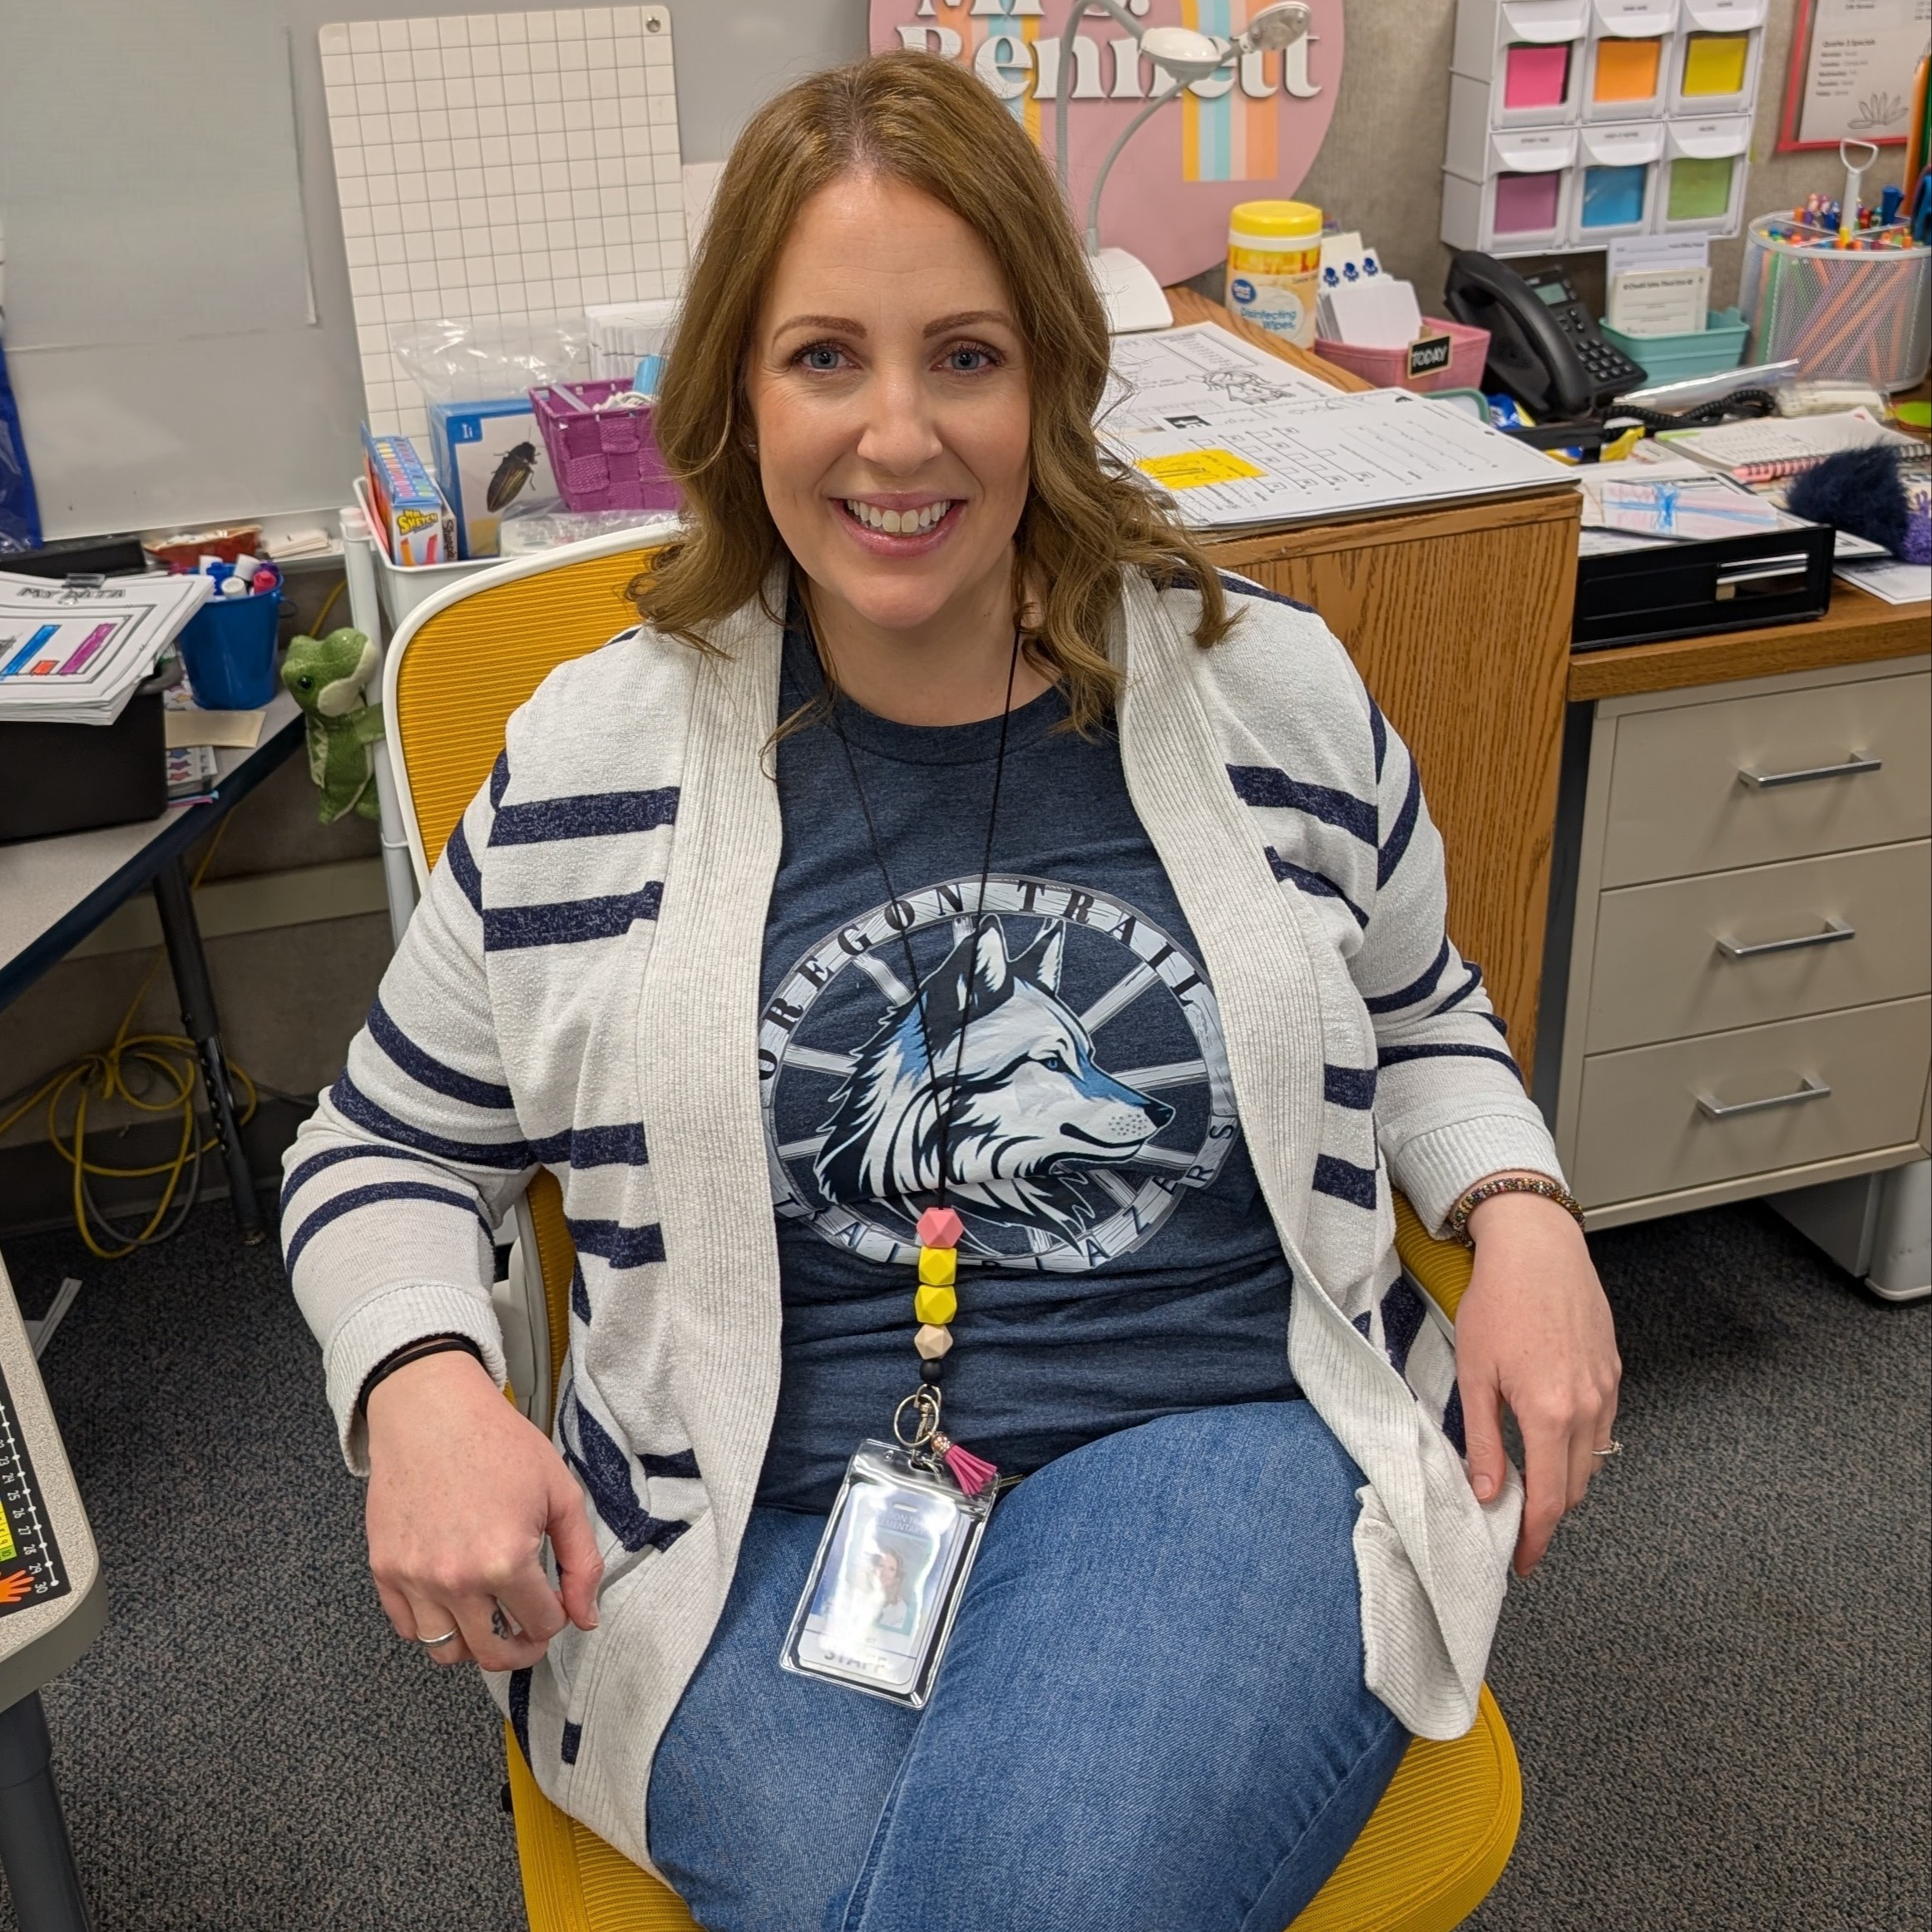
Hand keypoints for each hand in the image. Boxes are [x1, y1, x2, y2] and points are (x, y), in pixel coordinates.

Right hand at [364, 1349, 602, 1668]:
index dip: (557, 1616)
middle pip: (493, 1654)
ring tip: (490, 1614)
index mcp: (505, 1560)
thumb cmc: (499, 1444)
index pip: (543, 1625)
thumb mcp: (561, 1493)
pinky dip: (432, 1624)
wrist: (432, 1411)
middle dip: (522, 1647)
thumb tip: (586, 1616)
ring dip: (474, 1643)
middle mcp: (456, 1579)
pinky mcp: (384, 1570)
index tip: (556, 1601)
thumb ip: (581, 1561)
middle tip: (529, 1629)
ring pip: (446, 1650)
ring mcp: (414, 1578)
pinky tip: (454, 1598)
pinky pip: (408, 1627)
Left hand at [1451, 1182, 1620, 1576]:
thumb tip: (1489, 1494)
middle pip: (1577, 1487)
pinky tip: (1555, 1441)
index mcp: (1550, 1413)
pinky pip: (1603, 1428)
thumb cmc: (1498, 1301)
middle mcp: (1587, 1407)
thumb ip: (1484, 1441)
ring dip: (1567, 1481)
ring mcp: (1606, 1390)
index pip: (1551, 1500)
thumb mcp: (1476, 1373)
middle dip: (1550, 1516)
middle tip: (1520, 1529)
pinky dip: (1581, 1447)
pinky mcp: (1614, 1372)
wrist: (1538, 1247)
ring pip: (1593, 1460)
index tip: (1522, 1560)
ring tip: (1534, 1486)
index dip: (1537, 1538)